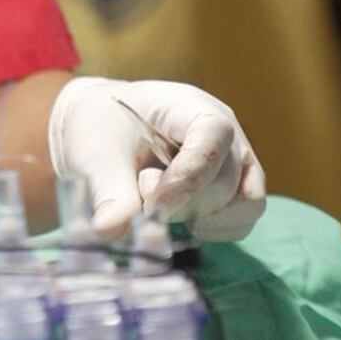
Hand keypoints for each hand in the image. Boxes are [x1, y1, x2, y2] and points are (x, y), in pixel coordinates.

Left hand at [48, 76, 265, 240]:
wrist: (107, 132)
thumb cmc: (104, 132)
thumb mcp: (96, 158)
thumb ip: (109, 195)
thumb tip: (111, 231)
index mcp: (191, 107)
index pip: (214, 136)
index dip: (188, 176)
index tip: (152, 203)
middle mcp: (226, 132)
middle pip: (225, 180)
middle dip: (181, 203)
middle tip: (140, 197)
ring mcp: (238, 161)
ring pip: (243, 203)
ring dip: (200, 218)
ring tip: (162, 207)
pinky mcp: (238, 188)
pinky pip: (244, 218)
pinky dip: (214, 229)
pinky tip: (181, 221)